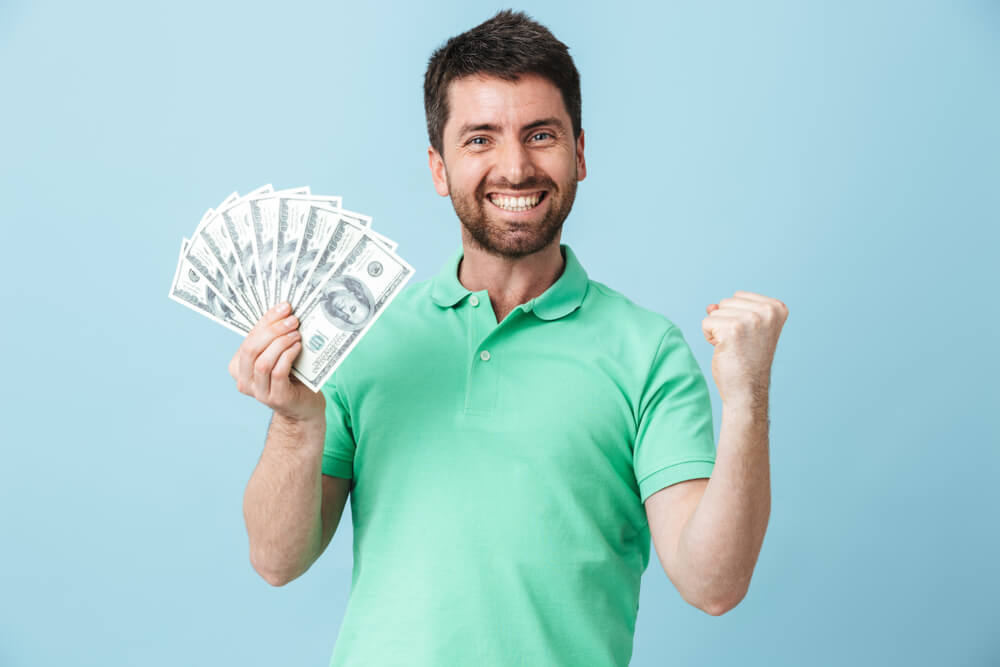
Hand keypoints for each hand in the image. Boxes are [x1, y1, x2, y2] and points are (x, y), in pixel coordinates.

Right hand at [228, 301, 324, 422]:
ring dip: (280, 343)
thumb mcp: (278, 354)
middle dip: (273, 331)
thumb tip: (284, 310)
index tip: (284, 307)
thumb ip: (274, 338)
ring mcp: (258, 392)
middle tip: (292, 320)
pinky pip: (277, 373)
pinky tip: (298, 347)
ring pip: (262, 362)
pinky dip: (287, 356)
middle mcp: (243, 381)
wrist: (303, 406)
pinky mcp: (275, 399)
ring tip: (296, 334)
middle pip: (251, 349)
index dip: (266, 320)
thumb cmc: (291, 376)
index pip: (249, 338)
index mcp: (239, 367)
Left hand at [702, 291, 787, 406]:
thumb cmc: (746, 361)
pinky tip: (724, 350)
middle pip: (726, 302)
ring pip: (715, 312)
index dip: (736, 317)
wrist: (747, 390)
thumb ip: (731, 311)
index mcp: (777, 308)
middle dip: (725, 323)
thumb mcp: (746, 329)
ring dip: (717, 330)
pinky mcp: (733, 328)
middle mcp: (767, 311)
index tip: (748, 337)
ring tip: (733, 348)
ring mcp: (751, 319)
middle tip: (739, 344)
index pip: (738, 296)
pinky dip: (709, 337)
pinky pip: (706, 322)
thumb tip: (711, 306)